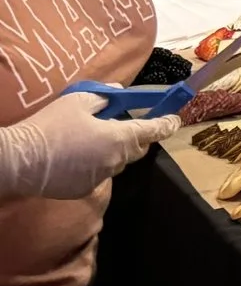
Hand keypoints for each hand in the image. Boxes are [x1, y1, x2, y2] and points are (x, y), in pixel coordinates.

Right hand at [0, 93, 177, 199]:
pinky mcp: (84, 190)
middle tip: (123, 125)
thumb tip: (119, 94)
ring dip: (114, 152)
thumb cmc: (50, 126)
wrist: (19, 160)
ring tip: (91, 140)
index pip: (154, 131)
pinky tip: (77, 157)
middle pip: (138, 149)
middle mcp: (116, 161)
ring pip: (118, 162)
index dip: (167, 124)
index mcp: (120, 138)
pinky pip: (99, 174)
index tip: (175, 119)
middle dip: (137, 137)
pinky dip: (95, 165)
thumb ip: (105, 96)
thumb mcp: (78, 100)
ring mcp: (101, 178)